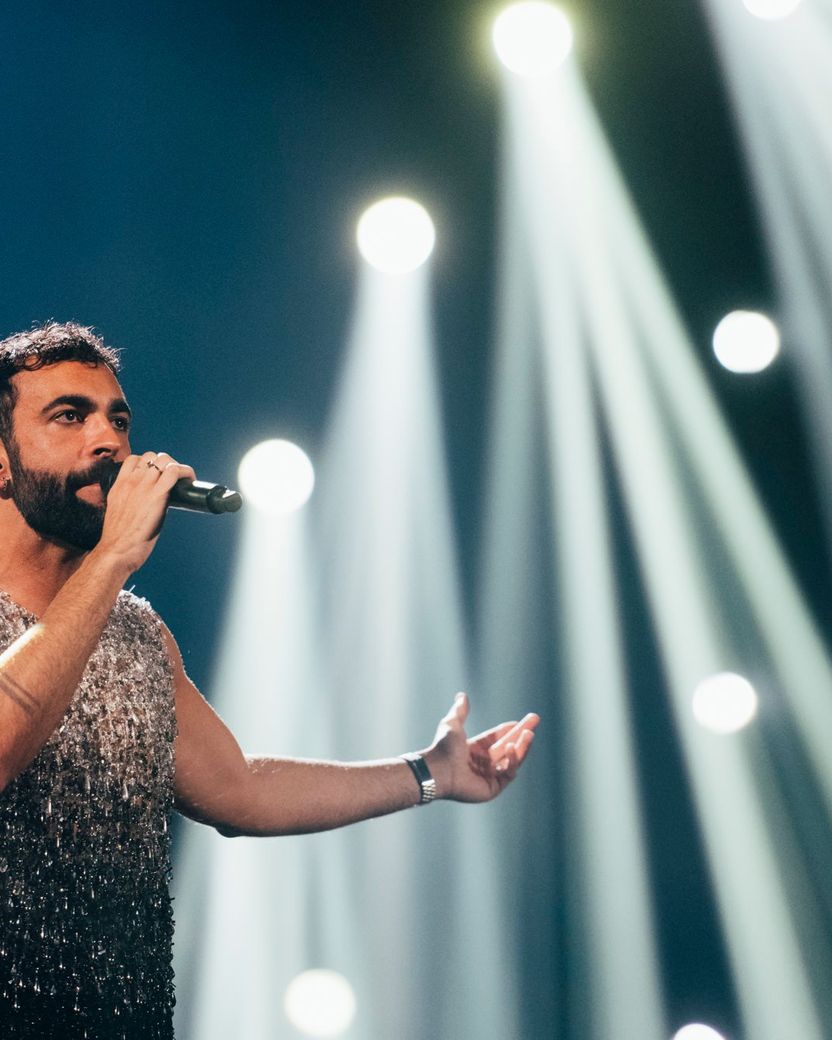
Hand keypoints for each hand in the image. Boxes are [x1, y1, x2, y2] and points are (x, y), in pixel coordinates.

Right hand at [94, 451, 196, 573]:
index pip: (135, 459)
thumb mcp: (118, 511)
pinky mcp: (157, 496)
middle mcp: (131, 481)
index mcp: (120, 485)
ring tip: (182, 481)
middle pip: (152, 456)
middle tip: (173, 479)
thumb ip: (129, 500)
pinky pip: (174, 472)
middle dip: (165, 463)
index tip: (157, 474)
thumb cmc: (118, 538)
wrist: (116, 551)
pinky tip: (189, 481)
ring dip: (176, 467)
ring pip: (164, 460)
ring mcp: (144, 487)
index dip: (149, 463)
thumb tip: (144, 502)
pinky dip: (184, 473)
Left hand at [423, 693, 538, 802]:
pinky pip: (508, 774)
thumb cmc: (443, 747)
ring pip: (512, 760)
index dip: (510, 729)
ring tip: (529, 734)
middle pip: (508, 747)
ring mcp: (488, 776)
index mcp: (474, 750)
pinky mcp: (492, 788)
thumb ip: (460, 711)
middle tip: (535, 721)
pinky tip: (512, 748)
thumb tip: (462, 695)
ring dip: (522, 747)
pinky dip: (513, 761)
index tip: (523, 721)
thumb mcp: (452, 723)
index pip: (497, 738)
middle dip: (522, 735)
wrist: (438, 769)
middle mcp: (482, 763)